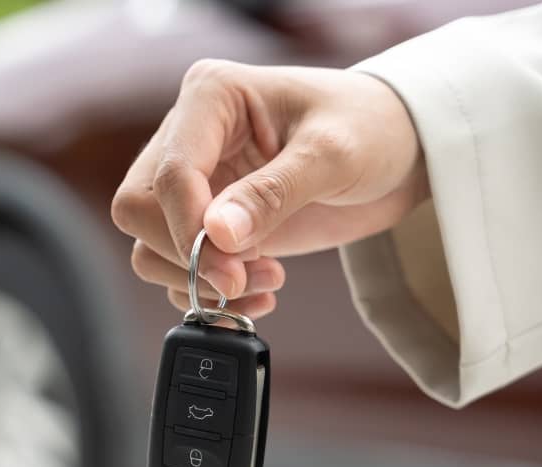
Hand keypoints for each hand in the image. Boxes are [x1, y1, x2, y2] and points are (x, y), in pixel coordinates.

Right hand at [111, 60, 429, 318]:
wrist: (403, 150)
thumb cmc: (373, 128)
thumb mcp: (334, 154)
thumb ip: (273, 193)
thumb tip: (216, 234)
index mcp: (212, 98)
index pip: (170, 172)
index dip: (188, 229)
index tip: (230, 270)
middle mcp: (190, 136)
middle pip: (138, 210)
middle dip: (186, 256)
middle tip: (243, 277)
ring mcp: (195, 182)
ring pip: (148, 245)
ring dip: (197, 280)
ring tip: (266, 280)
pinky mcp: (206, 222)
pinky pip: (176, 267)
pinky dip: (208, 293)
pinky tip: (259, 290)